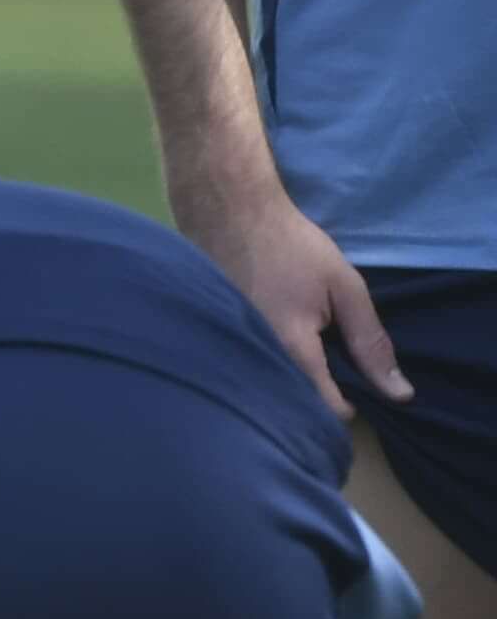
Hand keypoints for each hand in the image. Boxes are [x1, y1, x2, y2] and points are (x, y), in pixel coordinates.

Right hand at [189, 179, 406, 415]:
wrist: (227, 209)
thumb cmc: (290, 246)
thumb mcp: (344, 288)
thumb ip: (370, 342)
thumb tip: (401, 394)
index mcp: (293, 350)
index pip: (327, 408)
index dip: (350, 403)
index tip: (357, 382)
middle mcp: (258, 358)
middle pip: (295, 401)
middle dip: (318, 393)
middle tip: (330, 358)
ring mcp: (232, 348)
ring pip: (271, 384)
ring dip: (291, 377)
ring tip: (303, 347)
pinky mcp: (218, 336)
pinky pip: (250, 364)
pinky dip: (267, 360)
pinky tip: (273, 333)